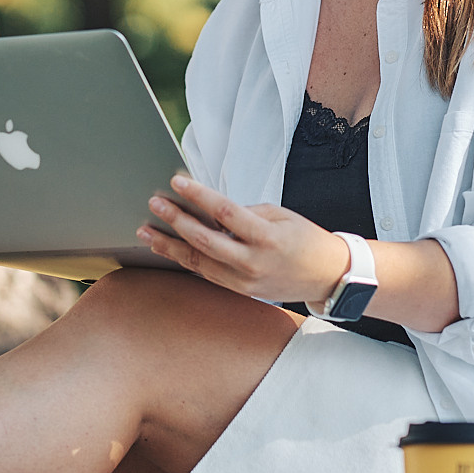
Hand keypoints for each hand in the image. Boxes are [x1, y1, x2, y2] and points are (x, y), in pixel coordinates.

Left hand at [139, 175, 348, 303]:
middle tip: (154, 204)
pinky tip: (168, 248)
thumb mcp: (281, 216)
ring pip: (198, 262)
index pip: (225, 212)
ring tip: (146, 231)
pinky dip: (185, 259)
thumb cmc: (306, 240)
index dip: (198, 196)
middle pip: (205, 241)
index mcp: (267, 238)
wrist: (328, 277)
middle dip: (176, 221)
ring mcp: (244, 281)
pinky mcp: (240, 290)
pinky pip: (207, 273)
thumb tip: (211, 212)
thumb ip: (245, 213)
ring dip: (169, 245)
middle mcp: (253, 262)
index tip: (177, 182)